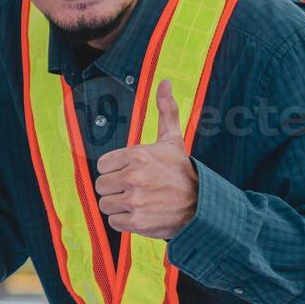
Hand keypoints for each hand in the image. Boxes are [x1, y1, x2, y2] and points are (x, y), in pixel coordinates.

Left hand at [94, 79, 198, 238]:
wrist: (203, 205)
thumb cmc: (183, 172)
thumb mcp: (172, 139)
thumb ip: (165, 110)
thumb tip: (165, 82)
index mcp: (137, 154)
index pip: (102, 165)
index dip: (115, 171)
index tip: (130, 174)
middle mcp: (134, 176)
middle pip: (101, 186)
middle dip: (115, 189)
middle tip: (134, 190)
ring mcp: (136, 200)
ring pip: (105, 204)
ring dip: (119, 206)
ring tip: (138, 202)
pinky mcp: (137, 222)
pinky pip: (114, 222)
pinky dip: (125, 221)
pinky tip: (141, 214)